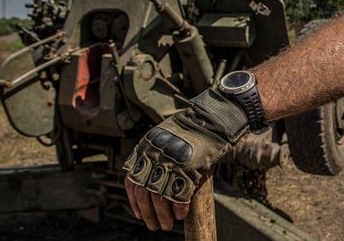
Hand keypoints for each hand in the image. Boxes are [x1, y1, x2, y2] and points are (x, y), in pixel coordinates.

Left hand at [122, 88, 248, 229]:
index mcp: (145, 148)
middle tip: (155, 226)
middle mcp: (154, 156)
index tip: (139, 214)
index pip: (131, 182)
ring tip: (168, 224)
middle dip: (148, 214)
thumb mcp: (166, 138)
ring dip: (163, 216)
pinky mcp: (187, 169)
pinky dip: (179, 209)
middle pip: (143, 194)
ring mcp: (170, 162)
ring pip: (159, 199)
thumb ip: (156, 157)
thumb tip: (152, 186)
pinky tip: (181, 214)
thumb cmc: (193, 129)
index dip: (134, 202)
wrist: (212, 118)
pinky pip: (178, 197)